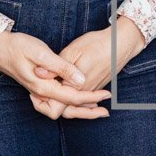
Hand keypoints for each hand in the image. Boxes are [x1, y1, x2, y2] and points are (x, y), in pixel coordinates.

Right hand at [0, 32, 110, 114]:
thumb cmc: (18, 47)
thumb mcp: (41, 53)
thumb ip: (61, 68)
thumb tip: (80, 80)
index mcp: (43, 87)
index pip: (72, 98)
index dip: (91, 97)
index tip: (106, 94)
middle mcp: (41, 93)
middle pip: (68, 111)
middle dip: (87, 111)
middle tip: (106, 110)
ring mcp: (40, 92)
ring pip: (63, 108)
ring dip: (82, 108)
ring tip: (100, 108)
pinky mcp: (41, 87)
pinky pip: (59, 100)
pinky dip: (73, 101)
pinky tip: (84, 95)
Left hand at [32, 18, 147, 119]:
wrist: (122, 43)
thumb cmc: (97, 43)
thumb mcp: (73, 50)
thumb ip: (56, 67)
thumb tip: (38, 74)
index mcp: (75, 85)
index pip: (55, 106)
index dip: (42, 103)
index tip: (33, 95)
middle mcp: (84, 93)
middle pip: (65, 111)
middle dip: (50, 107)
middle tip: (36, 100)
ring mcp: (93, 92)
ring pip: (76, 108)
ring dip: (63, 106)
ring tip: (46, 101)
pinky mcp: (98, 87)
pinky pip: (86, 102)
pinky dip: (76, 103)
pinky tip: (67, 96)